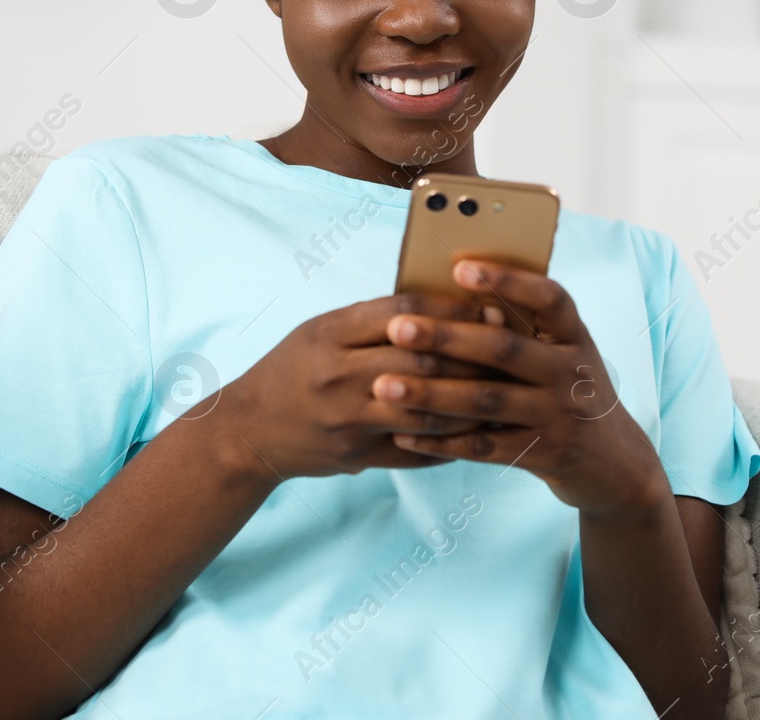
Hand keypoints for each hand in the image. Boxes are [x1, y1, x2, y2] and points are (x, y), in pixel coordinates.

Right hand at [214, 293, 508, 482]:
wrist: (248, 430)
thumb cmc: (293, 369)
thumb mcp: (321, 330)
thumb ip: (372, 320)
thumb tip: (443, 306)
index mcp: (328, 332)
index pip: (401, 311)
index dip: (450, 308)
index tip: (488, 304)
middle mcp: (336, 373)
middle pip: (420, 358)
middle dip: (472, 353)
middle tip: (511, 349)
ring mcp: (345, 418)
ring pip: (424, 407)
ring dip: (470, 401)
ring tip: (505, 392)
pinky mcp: (355, 455)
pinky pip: (414, 449)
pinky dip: (451, 441)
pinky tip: (479, 433)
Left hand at [372, 260, 668, 517]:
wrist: (613, 463)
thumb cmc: (569, 391)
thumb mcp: (562, 353)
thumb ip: (523, 327)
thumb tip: (450, 291)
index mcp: (574, 336)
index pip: (549, 298)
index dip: (507, 280)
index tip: (459, 268)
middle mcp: (571, 372)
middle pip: (503, 349)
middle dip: (445, 337)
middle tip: (397, 328)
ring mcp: (559, 416)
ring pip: (486, 401)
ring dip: (431, 393)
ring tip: (383, 386)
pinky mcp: (543, 455)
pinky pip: (483, 448)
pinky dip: (440, 441)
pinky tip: (402, 433)